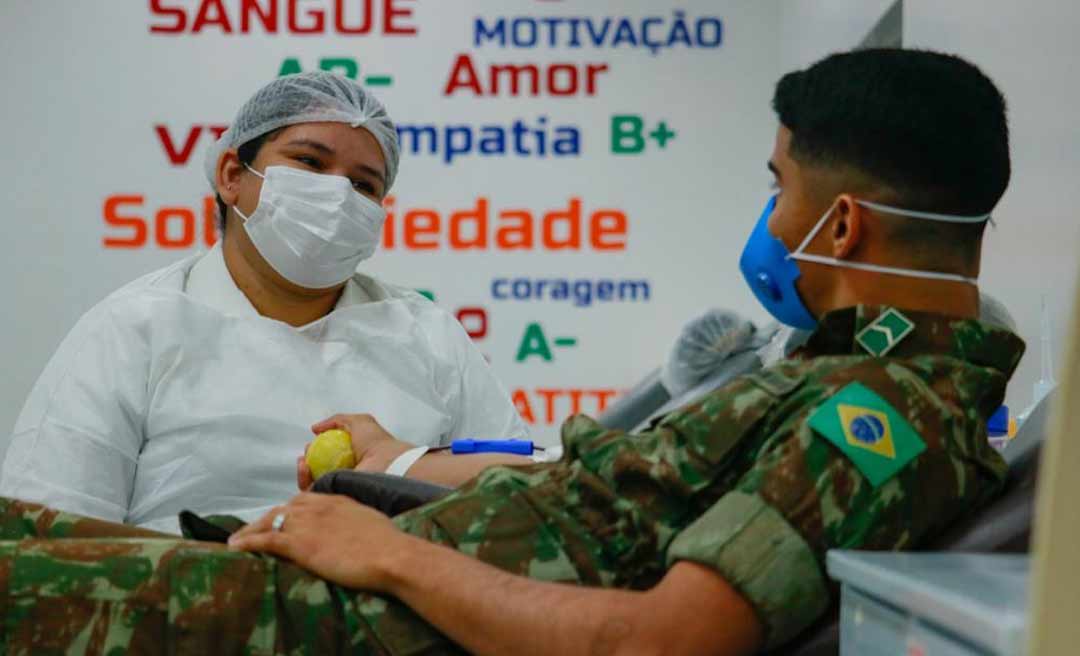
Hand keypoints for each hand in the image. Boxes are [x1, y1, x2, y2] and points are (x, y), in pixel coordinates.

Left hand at [228, 492, 410, 590]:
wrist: (390, 554)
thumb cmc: (388, 544)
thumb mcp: (370, 523)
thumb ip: (355, 523)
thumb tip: (354, 532)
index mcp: (336, 501)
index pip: (304, 500)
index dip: (289, 511)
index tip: (282, 519)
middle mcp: (317, 507)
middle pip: (283, 509)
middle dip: (267, 519)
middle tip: (254, 530)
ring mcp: (306, 524)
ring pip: (269, 521)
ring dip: (251, 530)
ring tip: (237, 540)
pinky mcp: (299, 544)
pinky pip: (265, 539)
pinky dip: (247, 542)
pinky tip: (235, 547)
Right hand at [297, 414, 413, 489]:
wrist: (387, 462)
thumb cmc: (377, 442)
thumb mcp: (358, 422)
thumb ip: (336, 421)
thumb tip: (315, 429)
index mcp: (350, 460)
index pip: (325, 459)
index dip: (314, 452)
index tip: (309, 446)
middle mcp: (345, 476)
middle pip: (317, 473)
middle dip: (306, 464)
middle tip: (305, 456)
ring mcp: (341, 489)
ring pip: (312, 485)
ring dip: (303, 473)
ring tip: (304, 462)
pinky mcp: (337, 500)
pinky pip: (314, 494)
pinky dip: (304, 482)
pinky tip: (305, 468)